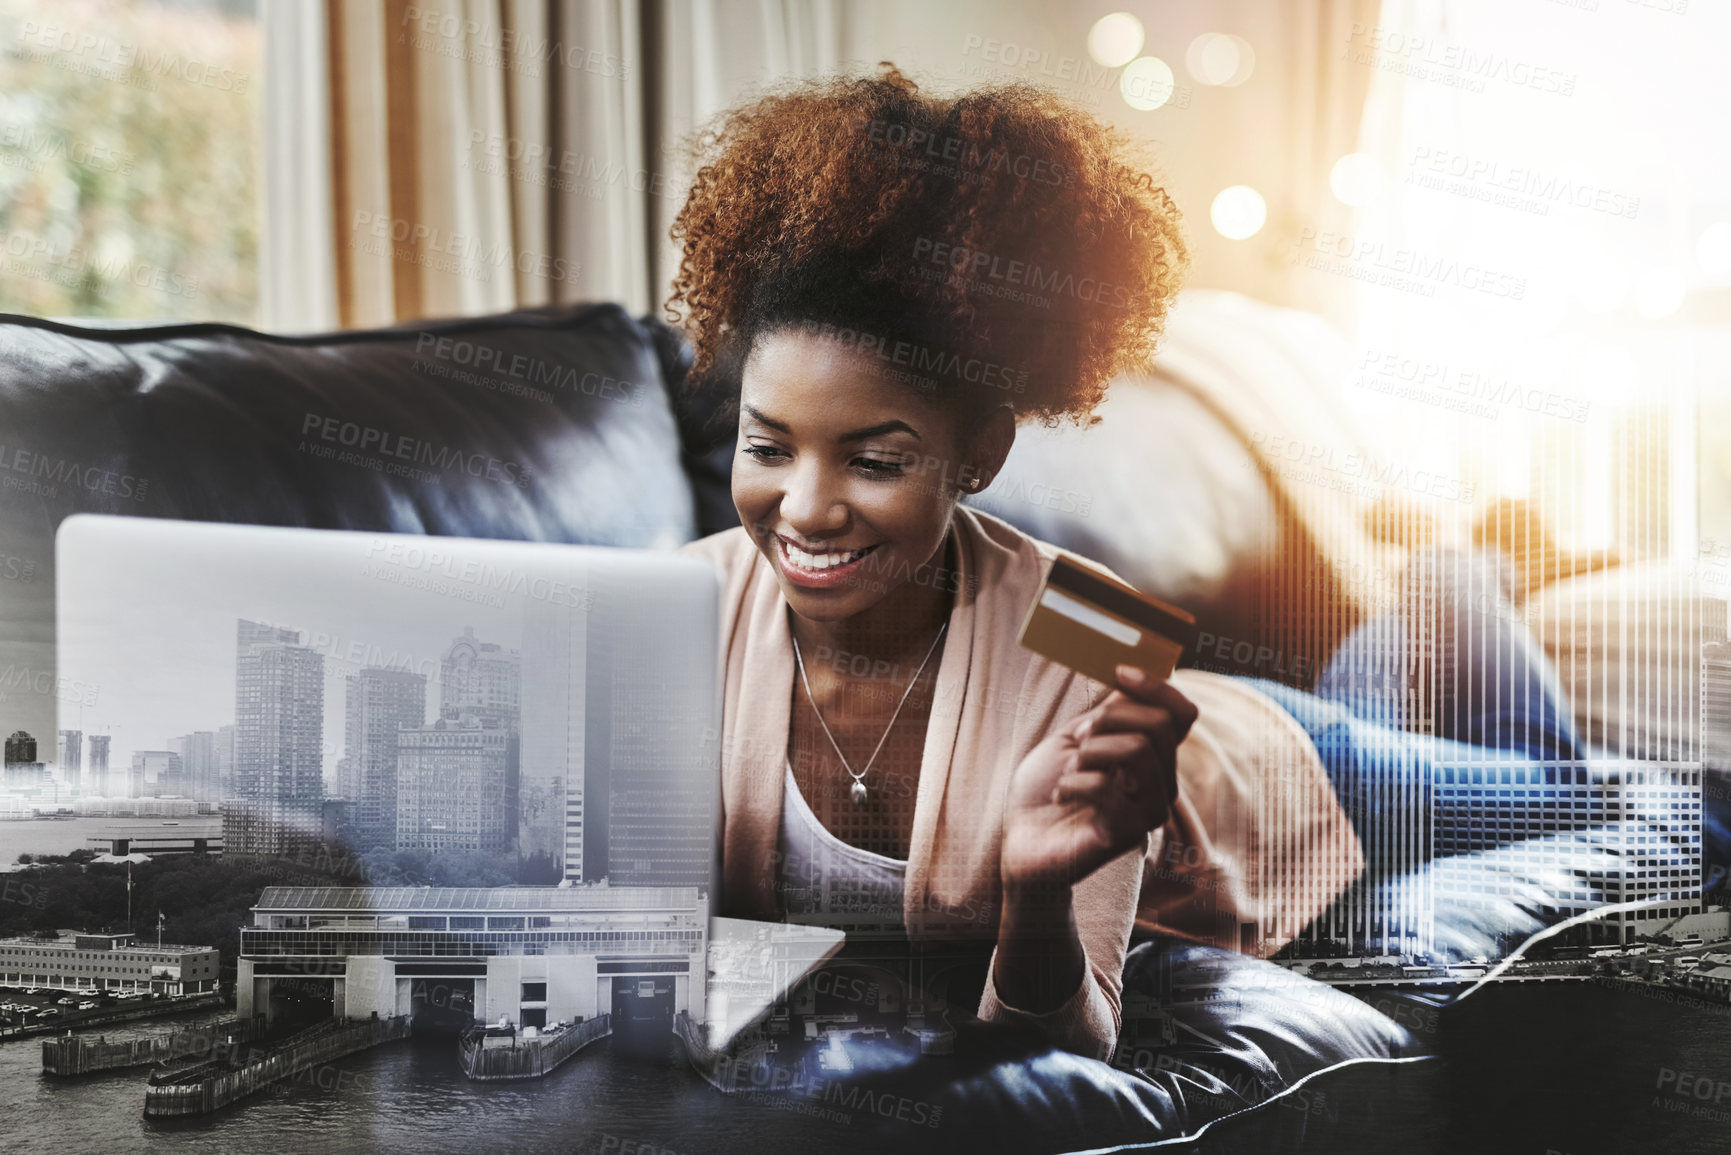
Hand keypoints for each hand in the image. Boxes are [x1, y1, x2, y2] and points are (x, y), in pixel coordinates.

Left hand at [999, 666, 1198, 898]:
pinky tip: (1061, 796)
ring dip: (1090, 751)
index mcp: (1151, 756)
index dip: (1157, 687)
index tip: (1119, 672)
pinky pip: (1108, 787)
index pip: (1182, 713)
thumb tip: (1131, 680)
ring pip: (1138, 750)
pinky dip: (1073, 782)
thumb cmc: (1045, 786)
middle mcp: (1160, 782)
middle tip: (1078, 737)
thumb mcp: (1075, 736)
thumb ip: (1107, 713)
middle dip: (1108, 718)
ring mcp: (1149, 810)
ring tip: (1069, 769)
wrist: (1019, 836)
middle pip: (1160, 726)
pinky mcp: (1128, 833)